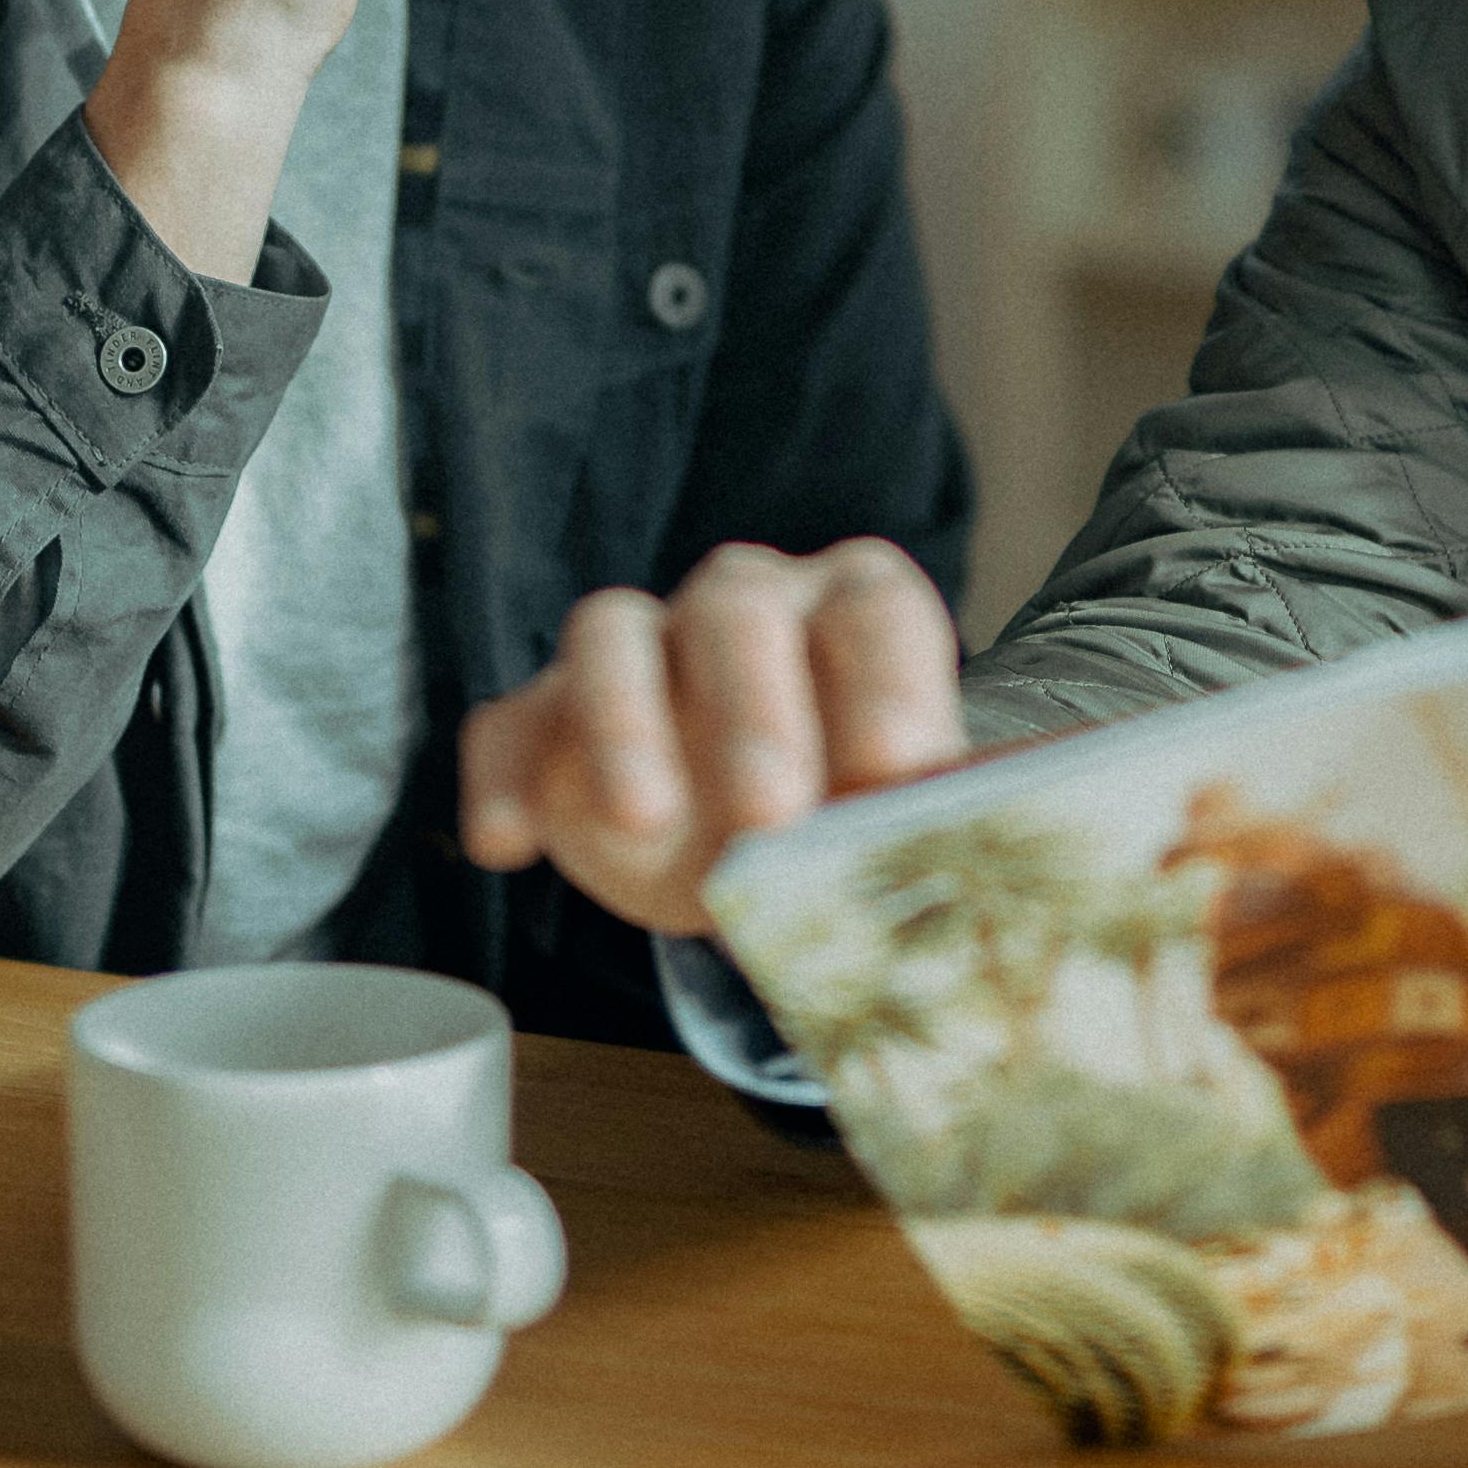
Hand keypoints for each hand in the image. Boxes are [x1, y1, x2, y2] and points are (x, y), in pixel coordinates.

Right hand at [458, 540, 965, 931]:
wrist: (762, 847)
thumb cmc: (848, 816)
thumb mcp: (892, 825)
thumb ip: (916, 826)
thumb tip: (964, 865)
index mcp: (853, 607)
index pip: (876, 611)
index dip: (889, 682)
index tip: (897, 767)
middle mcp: (746, 603)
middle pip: (739, 614)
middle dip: (755, 712)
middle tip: (770, 812)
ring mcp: (640, 647)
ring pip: (614, 635)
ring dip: (625, 724)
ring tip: (639, 820)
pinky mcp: (549, 713)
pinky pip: (511, 721)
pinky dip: (504, 776)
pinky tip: (506, 845)